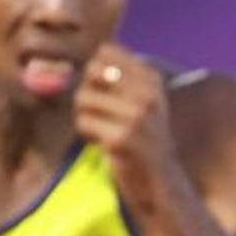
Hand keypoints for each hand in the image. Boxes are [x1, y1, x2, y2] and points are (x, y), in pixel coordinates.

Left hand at [74, 44, 179, 200]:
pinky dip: (86, 134)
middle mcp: (147, 95)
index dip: (96, 70)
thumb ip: (119, 77)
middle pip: (92, 71)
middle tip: (100, 112)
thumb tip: (74, 60)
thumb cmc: (144, 140)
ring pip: (83, 97)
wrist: (161, 183)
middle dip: (88, 91)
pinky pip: (83, 122)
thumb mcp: (143, 102)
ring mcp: (136, 118)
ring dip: (85, 115)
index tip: (105, 92)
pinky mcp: (121, 139)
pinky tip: (102, 143)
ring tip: (102, 129)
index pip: (106, 52)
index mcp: (152, 80)